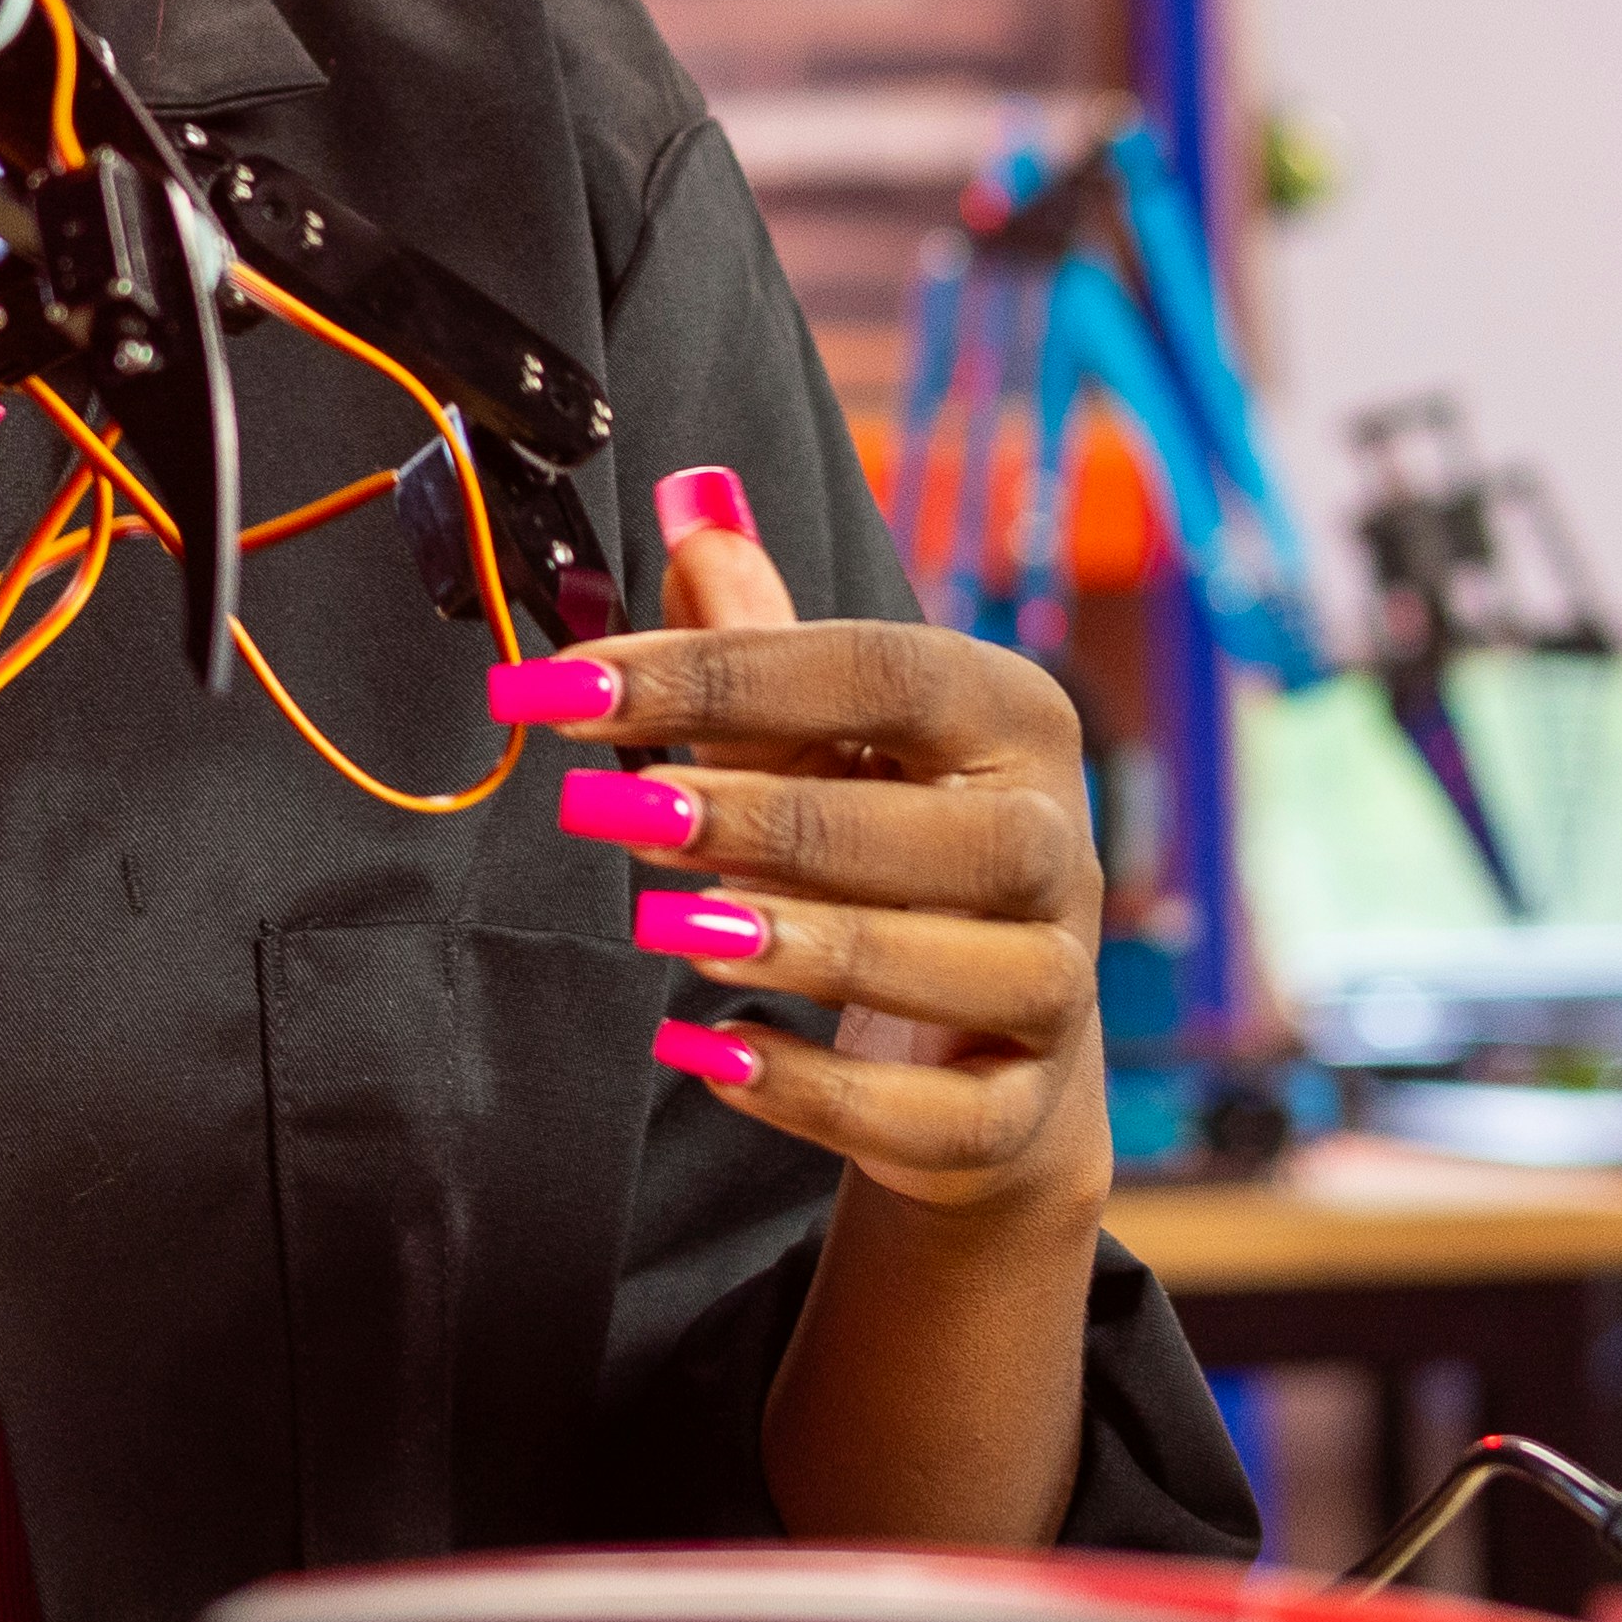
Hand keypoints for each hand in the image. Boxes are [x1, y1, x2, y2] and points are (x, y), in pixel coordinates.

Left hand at [503, 468, 1110, 1231]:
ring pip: (952, 965)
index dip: (721, 673)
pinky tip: (712, 1058)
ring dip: (805, 946)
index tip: (565, 686)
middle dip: (763, 816)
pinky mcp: (1013, 1112)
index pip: (881, 671)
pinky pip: (933, 1113)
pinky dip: (819, 1092)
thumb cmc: (888, 850)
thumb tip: (690, 508)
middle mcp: (1055, 847)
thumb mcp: (827, 742)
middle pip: (932, 829)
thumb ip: (756, 645)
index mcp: (1012, 723)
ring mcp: (1049, 984)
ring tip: (670, 931)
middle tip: (618, 815)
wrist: (988, 1043)